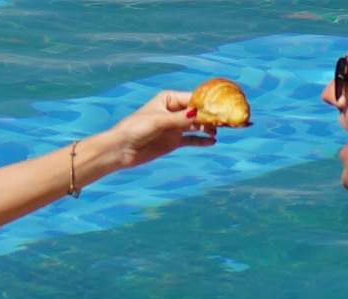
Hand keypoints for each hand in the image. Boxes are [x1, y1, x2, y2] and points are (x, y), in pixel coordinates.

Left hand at [103, 89, 218, 170]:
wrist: (121, 150)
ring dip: (208, 128)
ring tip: (217, 132)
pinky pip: (192, 139)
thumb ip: (179, 119)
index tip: (222, 107)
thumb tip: (199, 115)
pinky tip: (212, 142)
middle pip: (198, 112)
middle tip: (226, 120)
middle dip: (211, 115)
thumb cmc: (135, 128)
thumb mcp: (158, 122)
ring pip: (197, 125)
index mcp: (169, 99)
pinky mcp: (174, 141)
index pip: (193, 98)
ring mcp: (175, 127)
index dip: (208, 103)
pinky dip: (202, 140)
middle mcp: (174, 111)